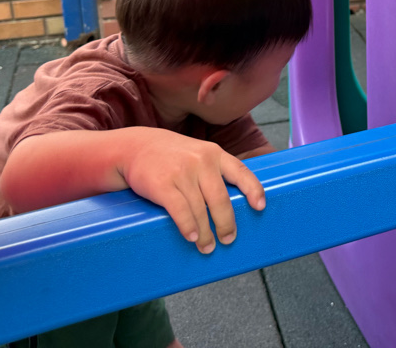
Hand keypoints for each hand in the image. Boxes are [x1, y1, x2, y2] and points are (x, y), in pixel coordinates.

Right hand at [118, 127, 265, 253]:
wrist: (135, 147)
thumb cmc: (172, 156)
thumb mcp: (198, 153)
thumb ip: (214, 170)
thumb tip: (234, 202)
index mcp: (214, 153)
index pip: (240, 171)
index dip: (253, 190)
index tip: (260, 207)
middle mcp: (201, 161)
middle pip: (221, 198)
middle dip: (226, 223)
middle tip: (229, 239)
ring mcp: (182, 172)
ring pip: (200, 209)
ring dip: (206, 233)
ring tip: (207, 246)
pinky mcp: (162, 184)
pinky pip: (181, 211)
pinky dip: (188, 227)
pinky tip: (192, 237)